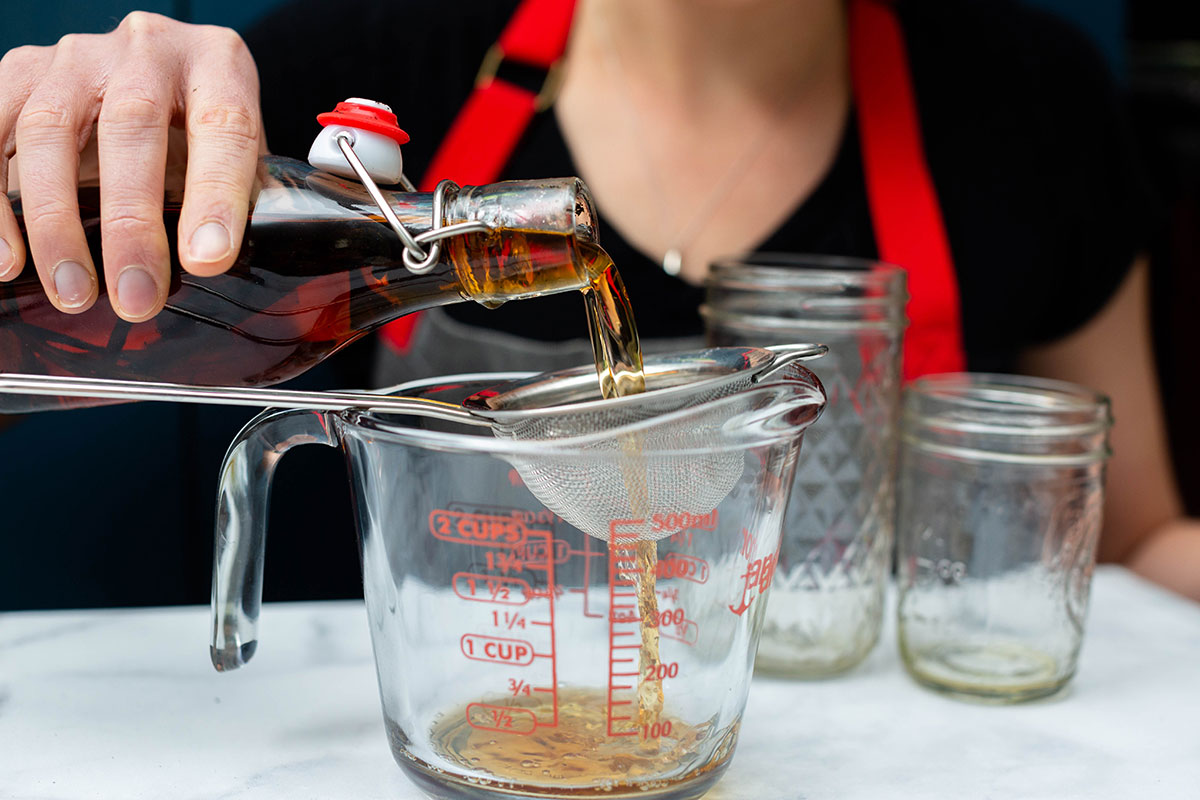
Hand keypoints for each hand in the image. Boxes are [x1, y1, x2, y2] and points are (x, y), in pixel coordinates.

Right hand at [0, 11, 264, 320]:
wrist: (155, 74)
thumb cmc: (203, 128)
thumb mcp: (242, 155)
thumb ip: (245, 200)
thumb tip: (218, 265)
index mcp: (218, 63)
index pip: (223, 125)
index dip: (216, 195)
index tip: (206, 261)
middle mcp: (146, 47)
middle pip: (130, 127)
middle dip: (130, 223)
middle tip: (134, 296)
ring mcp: (77, 56)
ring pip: (49, 131)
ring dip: (55, 222)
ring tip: (72, 291)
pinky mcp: (22, 71)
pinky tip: (9, 259)